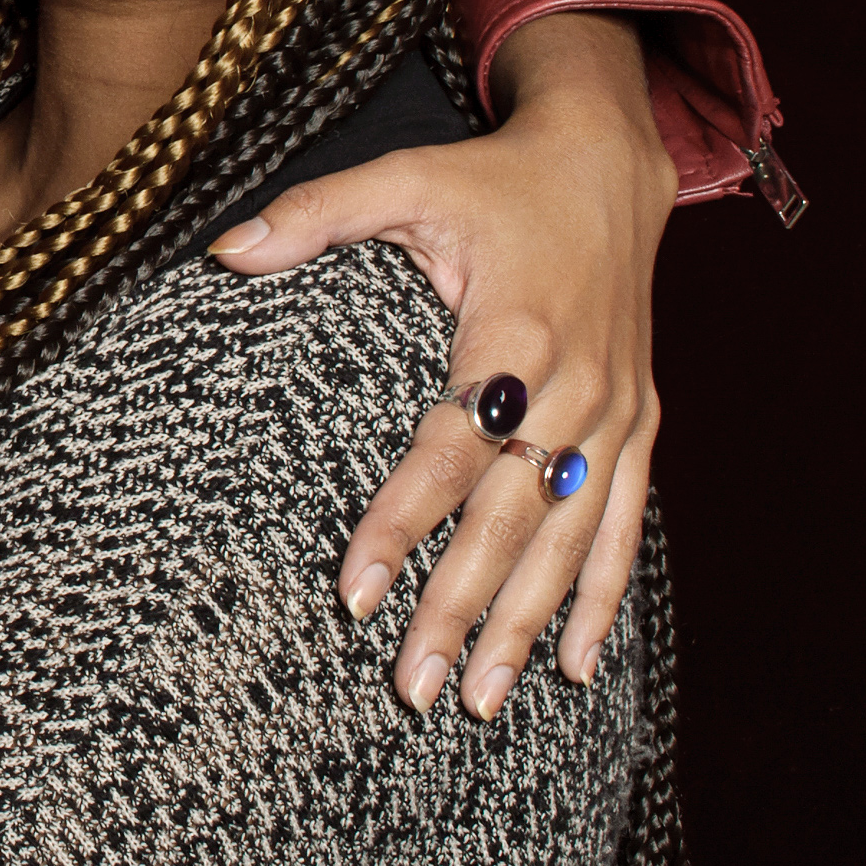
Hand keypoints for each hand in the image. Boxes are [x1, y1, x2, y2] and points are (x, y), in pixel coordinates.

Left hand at [205, 13, 672, 717]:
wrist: (612, 165)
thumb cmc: (495, 177)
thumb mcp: (406, 175)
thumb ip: (317, 213)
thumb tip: (225, 249)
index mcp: (514, 331)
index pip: (450, 447)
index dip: (403, 519)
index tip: (353, 587)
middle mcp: (576, 384)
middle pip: (511, 515)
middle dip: (461, 605)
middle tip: (413, 685)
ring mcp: (617, 412)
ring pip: (570, 537)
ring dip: (525, 623)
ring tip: (479, 700)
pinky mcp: (641, 424)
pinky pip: (625, 523)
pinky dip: (601, 597)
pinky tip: (572, 666)